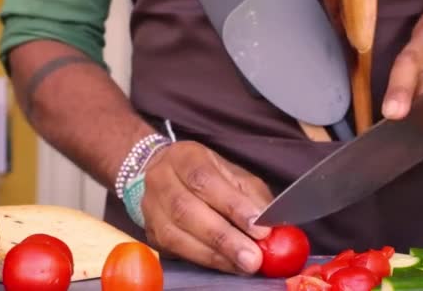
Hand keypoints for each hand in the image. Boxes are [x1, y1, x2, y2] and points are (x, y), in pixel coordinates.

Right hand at [140, 141, 272, 274]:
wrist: (167, 176)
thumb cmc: (208, 175)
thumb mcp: (234, 175)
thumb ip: (252, 197)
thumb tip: (272, 226)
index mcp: (184, 156)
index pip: (205, 179)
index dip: (232, 205)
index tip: (259, 227)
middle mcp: (160, 179)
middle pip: (186, 209)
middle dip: (223, 237)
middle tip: (252, 257)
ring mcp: (150, 207)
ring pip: (175, 234)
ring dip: (213, 254)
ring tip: (243, 266)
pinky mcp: (150, 233)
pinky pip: (174, 251)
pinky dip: (203, 261)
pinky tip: (226, 266)